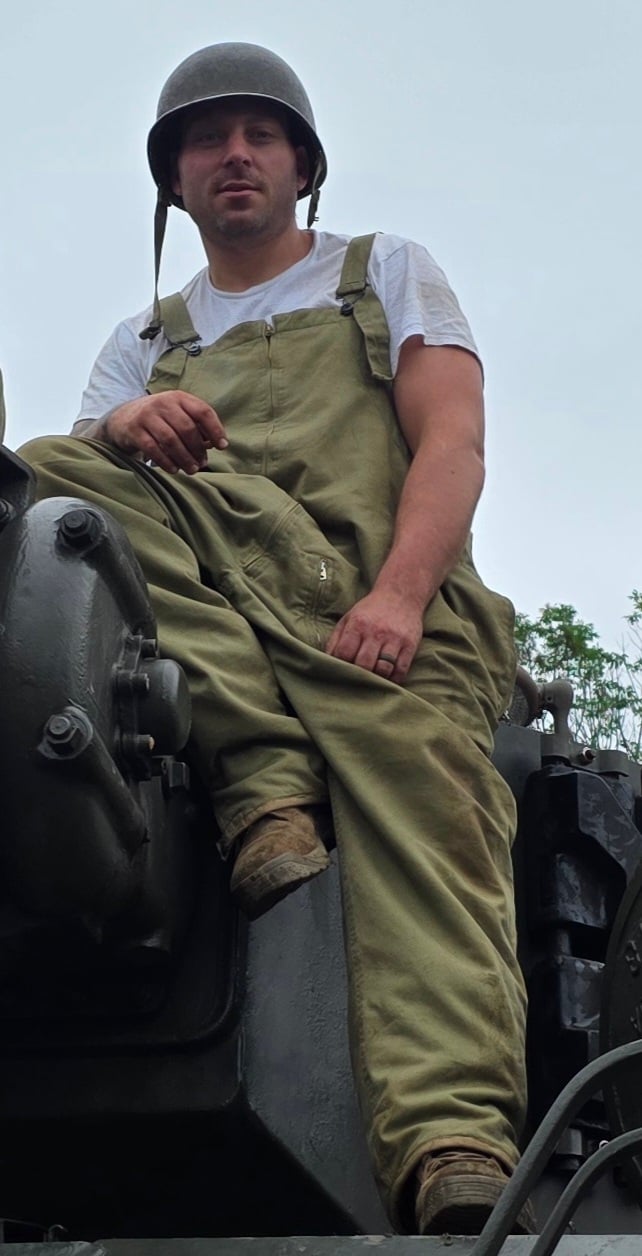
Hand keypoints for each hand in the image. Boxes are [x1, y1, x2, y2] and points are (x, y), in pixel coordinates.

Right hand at [104, 390, 227, 473]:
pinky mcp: (134, 430)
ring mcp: (147, 415)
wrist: (123, 418)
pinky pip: (153, 449)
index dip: (215, 429)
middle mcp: (163, 403)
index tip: (222, 446)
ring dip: (184, 458)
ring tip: (192, 470)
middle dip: (198, 449)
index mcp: (179, 397)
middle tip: (203, 463)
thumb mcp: (177, 415)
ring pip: (170, 440)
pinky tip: (174, 470)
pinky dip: (166, 461)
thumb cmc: (160, 420)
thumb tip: (214, 444)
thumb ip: (196, 426)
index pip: (202, 411)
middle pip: (187, 428)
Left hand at [324, 588, 423, 682]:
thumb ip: (335, 640)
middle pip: (364, 665)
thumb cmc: (370, 611)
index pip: (344, 654)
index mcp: (358, 625)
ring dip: (376, 679)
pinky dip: (393, 680)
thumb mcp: (348, 619)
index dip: (340, 667)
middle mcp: (376, 632)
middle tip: (356, 681)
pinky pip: (401, 670)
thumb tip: (327, 663)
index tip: (341, 672)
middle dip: (358, 676)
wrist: (401, 595)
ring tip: (372, 680)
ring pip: (383, 670)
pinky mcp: (410, 645)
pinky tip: (387, 678)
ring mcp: (395, 639)